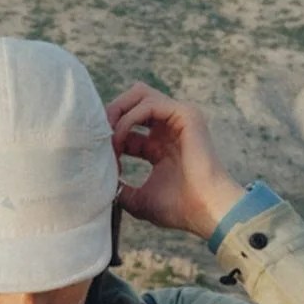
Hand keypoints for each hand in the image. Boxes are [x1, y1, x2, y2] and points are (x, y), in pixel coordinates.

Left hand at [106, 83, 244, 240]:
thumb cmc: (179, 208)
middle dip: (111, 114)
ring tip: (108, 136)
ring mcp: (179, 118)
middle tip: (97, 137)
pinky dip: (129, 119)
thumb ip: (122, 190)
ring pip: (140, 94)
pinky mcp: (185, 114)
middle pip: (133, 101)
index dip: (110, 137)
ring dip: (118, 112)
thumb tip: (101, 187)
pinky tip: (120, 141)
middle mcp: (170, 128)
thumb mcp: (140, 200)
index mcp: (160, 146)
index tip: (98, 157)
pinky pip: (148, 104)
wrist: (206, 210)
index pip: (129, 128)